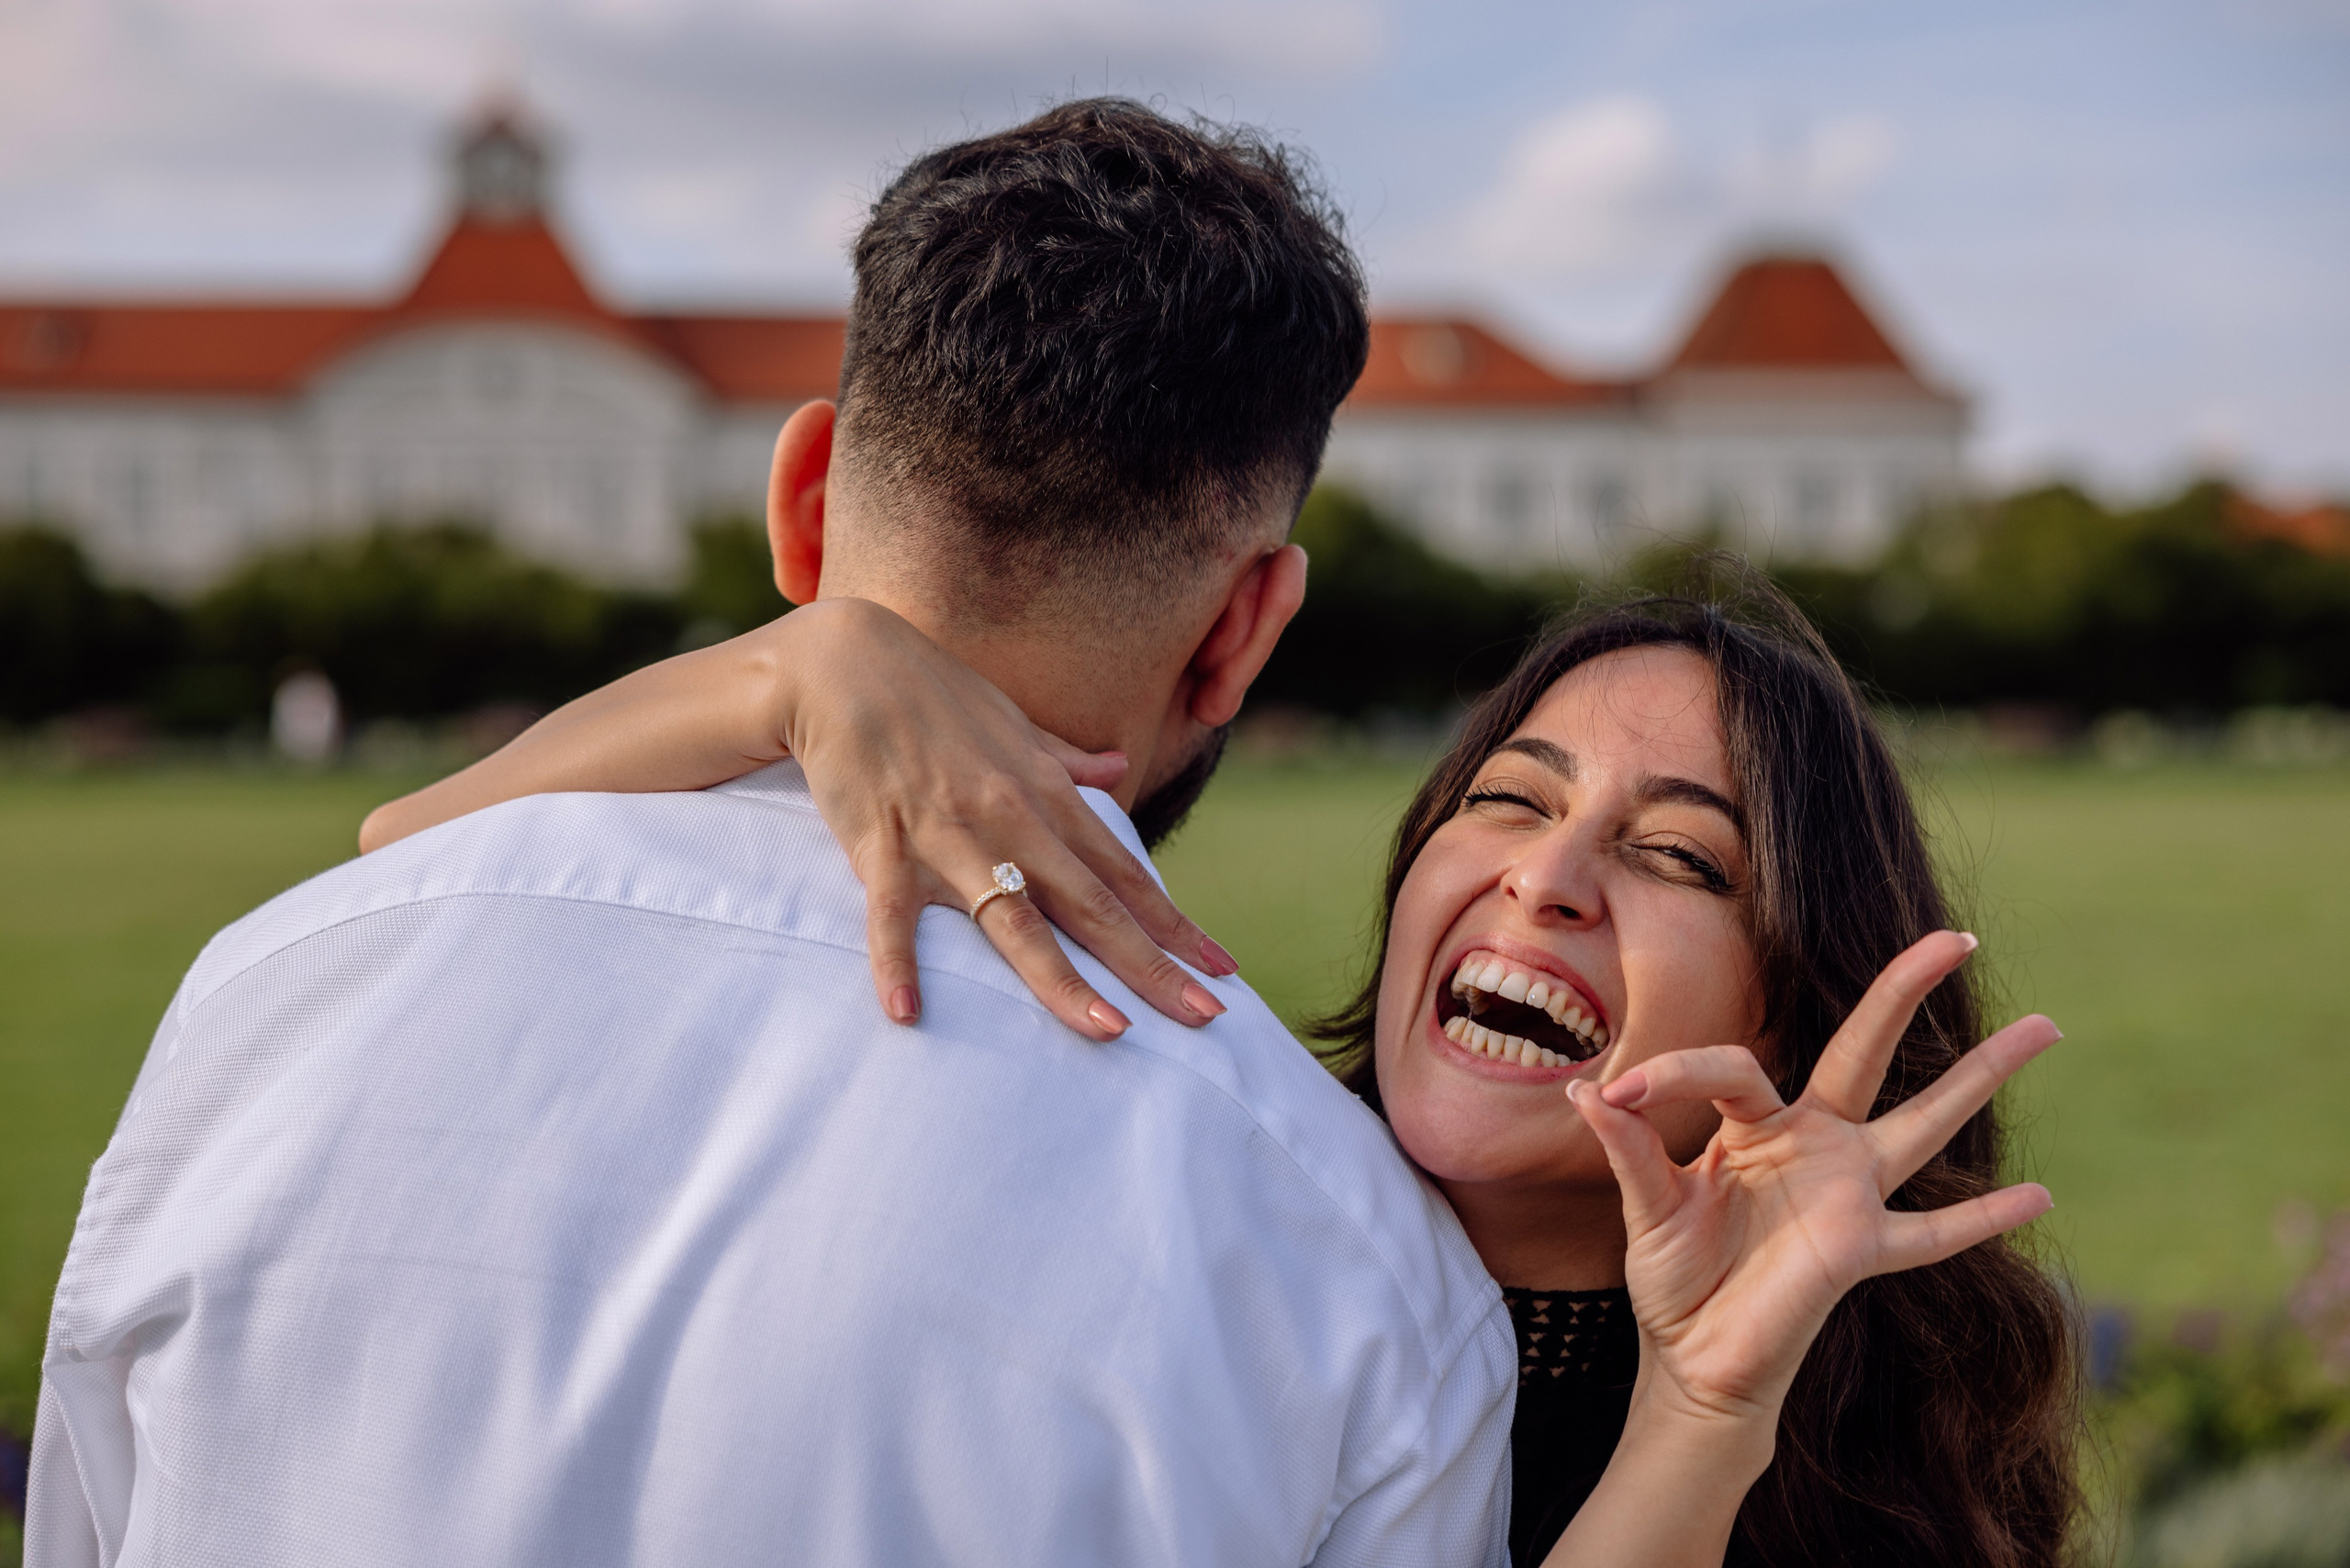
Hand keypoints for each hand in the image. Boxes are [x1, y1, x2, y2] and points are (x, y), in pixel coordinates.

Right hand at [767, 599, 1236, 1041]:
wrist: (843, 662)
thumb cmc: (932, 694)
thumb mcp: (1012, 723)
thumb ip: (1065, 758)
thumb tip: (1118, 766)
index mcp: (1045, 795)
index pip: (1123, 874)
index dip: (1174, 924)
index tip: (1220, 969)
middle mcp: (1011, 818)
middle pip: (1091, 905)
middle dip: (1151, 965)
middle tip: (1205, 1018)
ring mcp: (948, 834)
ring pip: (1013, 919)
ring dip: (1062, 979)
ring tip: (1108, 1030)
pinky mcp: (882, 844)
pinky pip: (892, 915)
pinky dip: (897, 962)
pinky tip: (906, 1014)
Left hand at [1566, 930, 2057, 1426]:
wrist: (1694, 1359)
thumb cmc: (1675, 1277)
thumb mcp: (1645, 1208)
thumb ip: (1627, 1150)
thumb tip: (1587, 1089)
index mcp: (1754, 1125)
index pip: (1733, 1067)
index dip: (1675, 1072)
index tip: (1615, 1095)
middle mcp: (1812, 1143)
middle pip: (1867, 1052)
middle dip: (1906, 993)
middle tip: (1954, 939)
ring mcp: (1848, 1192)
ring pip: (1926, 1123)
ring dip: (1983, 1075)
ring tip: (2047, 1027)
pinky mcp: (1863, 1249)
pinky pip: (1934, 1232)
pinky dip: (1984, 1217)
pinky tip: (2042, 1195)